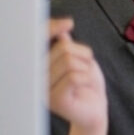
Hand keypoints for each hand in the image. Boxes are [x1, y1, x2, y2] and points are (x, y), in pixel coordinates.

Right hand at [48, 18, 106, 133]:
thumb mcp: (81, 61)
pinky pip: (76, 77)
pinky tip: (84, 88)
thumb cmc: (88, 86)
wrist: (95, 112)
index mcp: (41, 65)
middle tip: (87, 70)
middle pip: (63, 49)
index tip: (68, 23)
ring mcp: (43, 89)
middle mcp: (37, 77)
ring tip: (85, 80)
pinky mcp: (54, 100)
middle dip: (84, 56)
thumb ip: (69, 47)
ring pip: (70, 61)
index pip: (40, 42)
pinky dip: (87, 79)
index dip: (51, 29)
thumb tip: (62, 29)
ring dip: (87, 69)